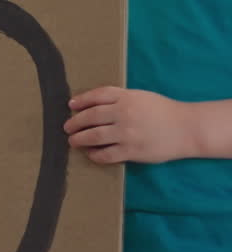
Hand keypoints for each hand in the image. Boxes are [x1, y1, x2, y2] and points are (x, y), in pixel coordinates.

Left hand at [64, 87, 191, 163]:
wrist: (185, 128)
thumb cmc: (163, 110)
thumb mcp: (141, 96)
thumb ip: (120, 98)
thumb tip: (96, 104)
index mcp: (126, 97)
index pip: (96, 96)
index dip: (81, 100)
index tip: (71, 105)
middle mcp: (123, 113)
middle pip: (91, 117)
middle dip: (75, 122)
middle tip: (67, 127)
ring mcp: (126, 133)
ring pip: (95, 136)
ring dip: (80, 139)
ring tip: (73, 141)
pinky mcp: (131, 151)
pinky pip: (107, 154)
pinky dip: (96, 154)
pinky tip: (91, 154)